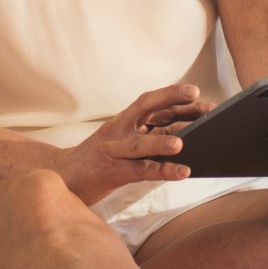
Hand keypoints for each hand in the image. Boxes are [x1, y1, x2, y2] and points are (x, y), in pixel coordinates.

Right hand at [51, 84, 207, 205]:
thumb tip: (182, 133)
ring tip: (181, 143)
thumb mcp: (120, 141)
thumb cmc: (99, 159)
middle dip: (173, 103)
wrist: (65, 176)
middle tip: (201, 104)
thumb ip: (147, 136)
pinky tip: (181, 172)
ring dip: (161, 142)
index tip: (195, 92)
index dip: (171, 95)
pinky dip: (161, 171)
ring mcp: (113, 151)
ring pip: (139, 144)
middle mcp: (119, 131)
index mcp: (122, 121)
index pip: (149, 102)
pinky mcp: (112, 172)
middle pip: (146, 110)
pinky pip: (140, 171)